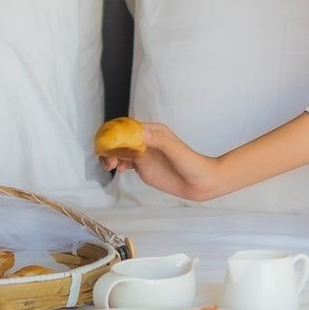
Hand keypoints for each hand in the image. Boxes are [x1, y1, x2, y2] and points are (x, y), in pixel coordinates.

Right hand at [99, 122, 219, 202]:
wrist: (200, 182)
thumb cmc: (192, 163)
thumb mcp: (176, 150)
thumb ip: (160, 141)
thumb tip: (141, 133)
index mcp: (154, 132)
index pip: (129, 127)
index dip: (116, 133)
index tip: (108, 142)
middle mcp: (146, 141)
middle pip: (121, 139)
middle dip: (110, 146)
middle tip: (108, 158)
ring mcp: (144, 154)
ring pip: (120, 151)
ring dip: (111, 156)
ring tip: (111, 166)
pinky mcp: (143, 167)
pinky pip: (125, 162)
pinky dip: (118, 165)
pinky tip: (119, 171)